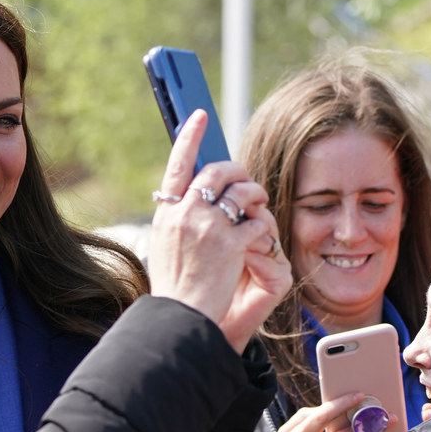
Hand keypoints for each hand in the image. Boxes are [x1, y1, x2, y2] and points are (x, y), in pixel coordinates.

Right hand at [148, 110, 291, 351]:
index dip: (189, 137)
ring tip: (259, 208)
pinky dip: (264, 229)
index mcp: (167, 212)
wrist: (181, 316)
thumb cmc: (175, 286)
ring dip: (257, 197)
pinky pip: (258, 222)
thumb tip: (196, 195)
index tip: (199, 116)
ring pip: (244, 192)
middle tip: (249, 184)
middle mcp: (185, 214)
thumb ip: (179, 218)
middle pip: (218, 172)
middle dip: (239, 172)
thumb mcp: (166, 245)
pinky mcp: (231, 244)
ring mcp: (208, 227)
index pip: (177, 164)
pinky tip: (259, 242)